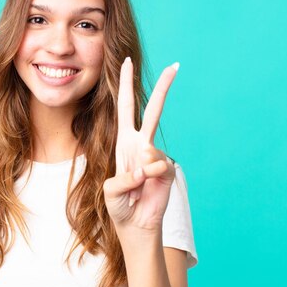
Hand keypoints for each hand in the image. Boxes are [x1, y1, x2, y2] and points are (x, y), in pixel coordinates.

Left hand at [103, 57, 178, 231]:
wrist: (134, 225)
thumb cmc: (119, 204)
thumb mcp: (110, 189)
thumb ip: (124, 177)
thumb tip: (147, 164)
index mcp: (124, 141)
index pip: (124, 107)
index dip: (124, 85)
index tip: (126, 62)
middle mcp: (141, 144)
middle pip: (153, 110)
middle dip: (163, 88)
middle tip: (175, 65)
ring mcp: (155, 156)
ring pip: (151, 147)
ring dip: (140, 170)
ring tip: (136, 186)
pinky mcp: (167, 169)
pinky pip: (159, 165)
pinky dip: (150, 177)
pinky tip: (147, 186)